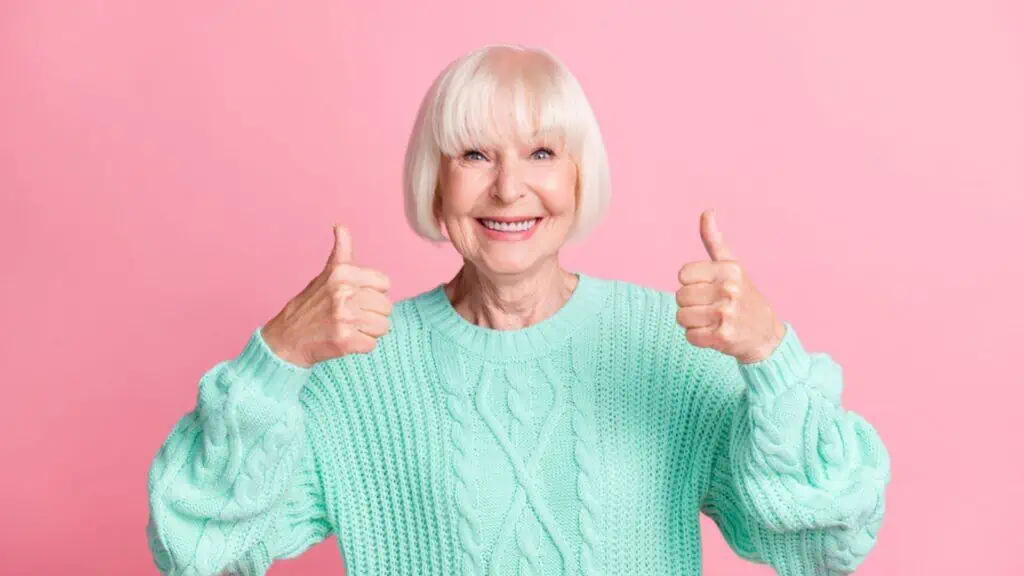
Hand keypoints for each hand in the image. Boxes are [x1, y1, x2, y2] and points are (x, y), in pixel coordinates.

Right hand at [262, 224, 392, 367]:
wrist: (287, 339)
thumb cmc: (310, 305)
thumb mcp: (326, 273)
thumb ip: (342, 250)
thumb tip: (340, 225)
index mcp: (343, 272)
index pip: (385, 283)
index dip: (373, 293)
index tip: (356, 297)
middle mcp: (344, 291)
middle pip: (386, 307)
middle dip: (371, 314)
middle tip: (350, 316)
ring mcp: (344, 316)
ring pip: (383, 327)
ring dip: (368, 331)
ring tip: (348, 328)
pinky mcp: (345, 340)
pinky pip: (372, 344)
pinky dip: (360, 346)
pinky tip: (344, 341)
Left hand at [675, 209, 785, 363]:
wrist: (765, 334)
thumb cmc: (743, 296)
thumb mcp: (731, 266)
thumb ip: (714, 240)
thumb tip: (707, 211)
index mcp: (729, 269)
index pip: (683, 275)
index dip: (690, 284)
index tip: (707, 288)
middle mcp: (729, 289)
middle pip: (680, 297)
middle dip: (690, 304)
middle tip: (711, 307)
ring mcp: (726, 313)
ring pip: (682, 317)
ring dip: (692, 322)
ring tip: (712, 321)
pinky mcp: (722, 337)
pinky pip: (690, 336)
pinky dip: (698, 338)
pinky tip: (714, 334)